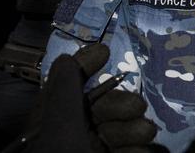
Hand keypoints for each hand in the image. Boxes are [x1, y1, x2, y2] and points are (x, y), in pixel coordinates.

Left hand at [5, 43, 158, 152]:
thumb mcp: (60, 126)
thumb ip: (66, 90)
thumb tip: (68, 57)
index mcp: (52, 124)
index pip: (70, 88)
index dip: (85, 68)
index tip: (105, 51)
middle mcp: (73, 137)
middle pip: (102, 109)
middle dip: (120, 104)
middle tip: (134, 108)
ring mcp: (96, 151)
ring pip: (120, 131)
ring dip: (133, 130)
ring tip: (142, 132)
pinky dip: (137, 151)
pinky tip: (142, 150)